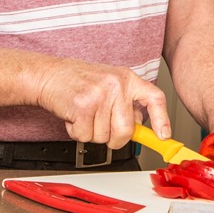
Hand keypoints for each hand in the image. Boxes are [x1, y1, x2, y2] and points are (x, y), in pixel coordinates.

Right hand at [33, 59, 168, 149]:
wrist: (49, 74)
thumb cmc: (79, 80)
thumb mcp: (110, 83)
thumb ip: (126, 102)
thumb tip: (140, 125)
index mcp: (127, 78)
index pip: (154, 98)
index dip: (162, 119)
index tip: (164, 135)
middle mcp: (117, 85)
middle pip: (126, 131)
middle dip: (114, 139)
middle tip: (102, 128)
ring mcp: (100, 95)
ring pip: (104, 137)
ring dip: (91, 132)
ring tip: (85, 114)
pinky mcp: (83, 106)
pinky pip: (85, 136)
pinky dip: (77, 132)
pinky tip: (74, 116)